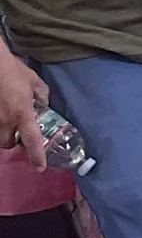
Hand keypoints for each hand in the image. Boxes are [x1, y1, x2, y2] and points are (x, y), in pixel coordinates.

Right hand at [0, 45, 44, 166]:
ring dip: (2, 134)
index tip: (39, 167)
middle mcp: (5, 120)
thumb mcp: (33, 81)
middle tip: (17, 134)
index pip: (32, 140)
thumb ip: (42, 96)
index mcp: (22, 113)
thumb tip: (43, 104)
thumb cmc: (13, 70)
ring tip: (7, 123)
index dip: (36, 156)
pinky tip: (1, 112)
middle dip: (11, 142)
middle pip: (6, 143)